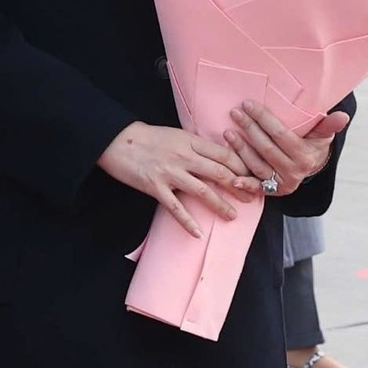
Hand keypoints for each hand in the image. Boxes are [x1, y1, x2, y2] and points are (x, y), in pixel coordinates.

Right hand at [98, 121, 257, 237]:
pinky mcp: (155, 186)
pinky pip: (175, 207)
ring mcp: (169, 172)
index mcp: (189, 141)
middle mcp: (183, 156)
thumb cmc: (147, 137)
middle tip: (251, 198)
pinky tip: (198, 233)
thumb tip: (219, 158)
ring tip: (232, 216)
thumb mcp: (176, 134)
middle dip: (238, 187)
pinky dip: (187, 222)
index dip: (242, 167)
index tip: (251, 177)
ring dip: (220, 205)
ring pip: (202, 190)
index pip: (224, 155)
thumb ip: (196, 146)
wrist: (116, 140)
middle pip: (219, 173)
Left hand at [223, 101, 348, 199]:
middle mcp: (294, 171)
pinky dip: (245, 184)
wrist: (308, 167)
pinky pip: (256, 188)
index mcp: (305, 156)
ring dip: (240, 149)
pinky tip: (233, 178)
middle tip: (234, 112)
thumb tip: (343, 116)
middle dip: (249, 128)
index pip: (280, 134)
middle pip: (266, 148)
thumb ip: (328, 125)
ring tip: (228, 132)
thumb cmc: (310, 144)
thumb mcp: (321, 134)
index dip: (263, 118)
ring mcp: (282, 183)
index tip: (248, 104)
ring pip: (257, 165)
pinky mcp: (272, 191)